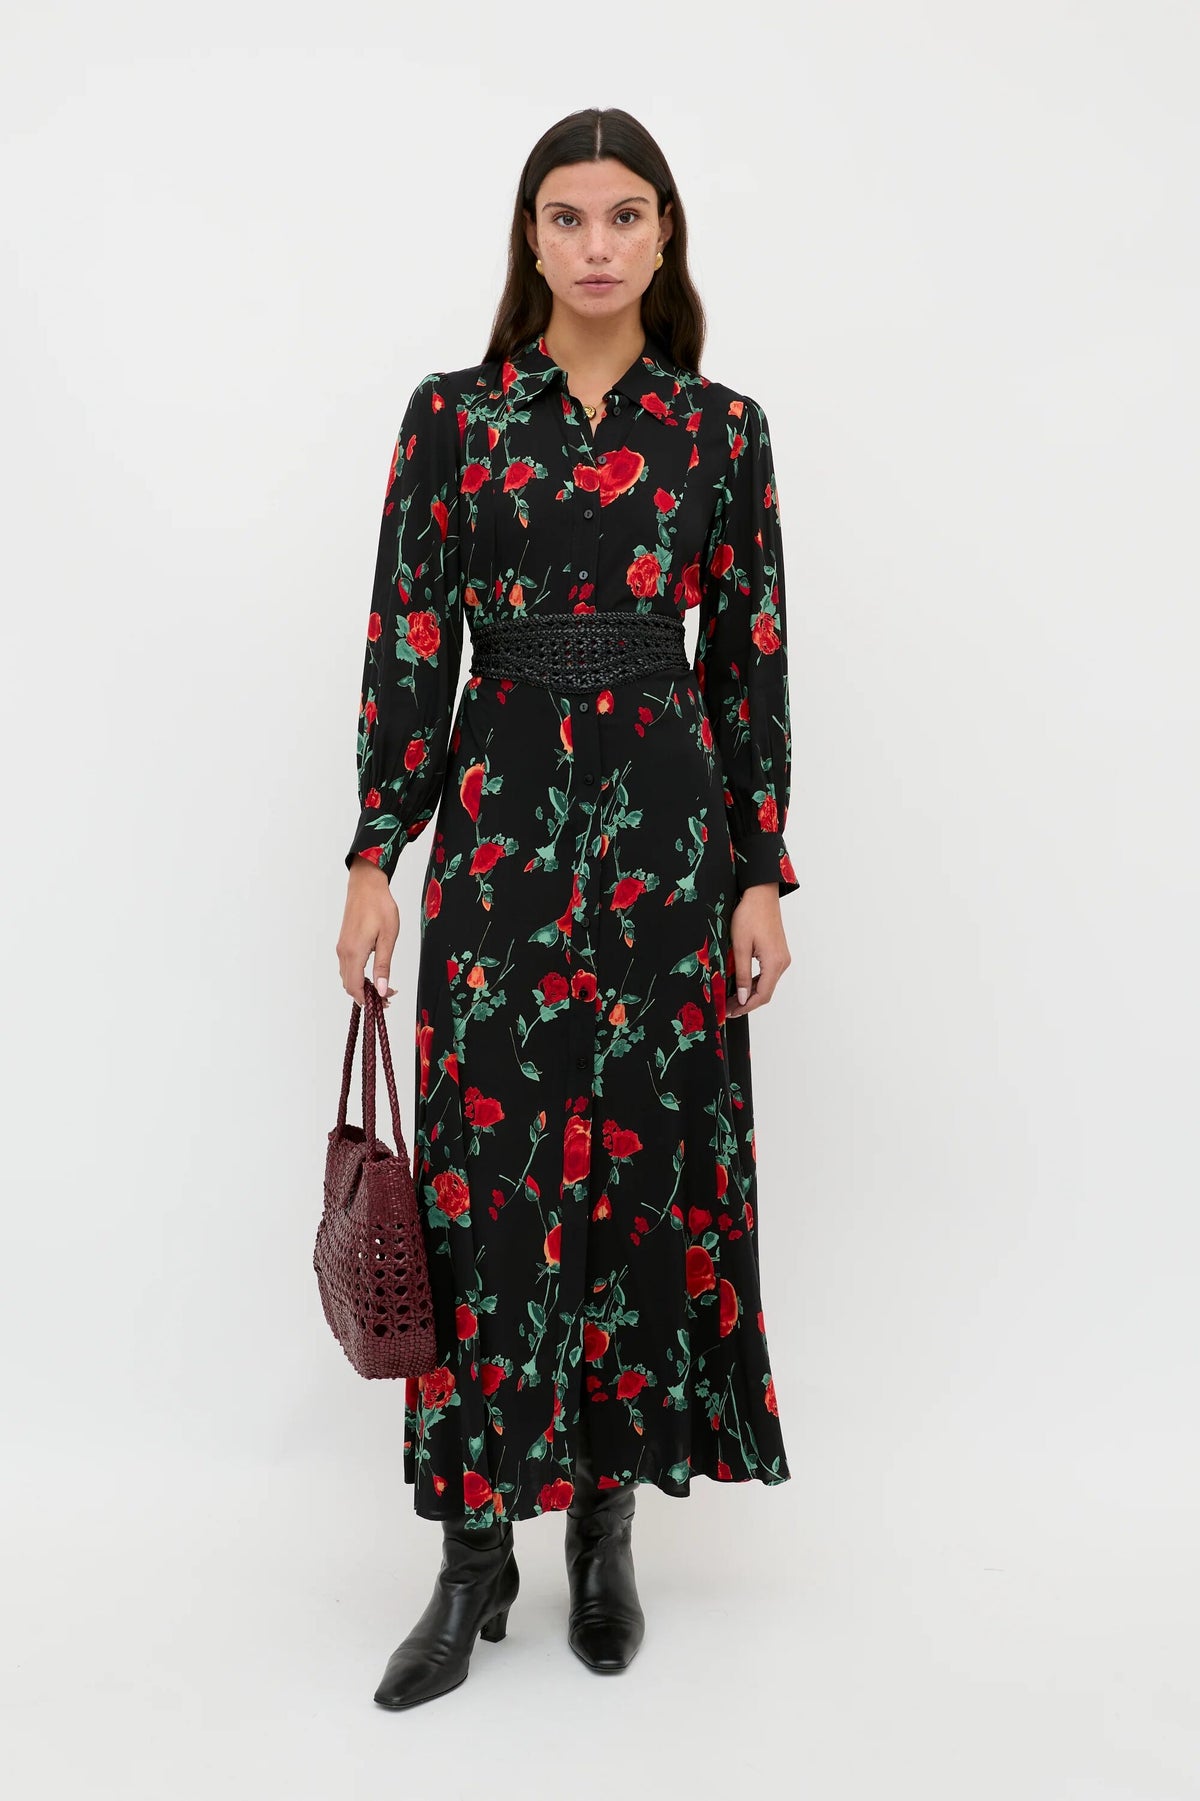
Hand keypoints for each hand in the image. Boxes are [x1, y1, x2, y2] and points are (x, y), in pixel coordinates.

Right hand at [337, 855, 399, 1007]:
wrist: (366, 885)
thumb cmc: (380, 907)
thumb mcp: (388, 937)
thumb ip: (383, 965)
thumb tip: (382, 990)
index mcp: (354, 952)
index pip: (356, 987)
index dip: (369, 1000)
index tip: (386, 1001)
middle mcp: (343, 952)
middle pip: (349, 986)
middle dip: (366, 996)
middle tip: (388, 996)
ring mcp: (341, 948)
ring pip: (347, 977)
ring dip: (362, 986)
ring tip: (383, 986)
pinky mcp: (343, 943)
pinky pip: (347, 967)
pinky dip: (357, 976)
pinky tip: (373, 973)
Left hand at [726, 883, 790, 1019]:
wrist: (761, 894)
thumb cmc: (749, 915)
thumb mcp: (740, 947)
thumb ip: (742, 974)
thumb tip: (743, 997)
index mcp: (775, 962)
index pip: (762, 995)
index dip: (746, 1007)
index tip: (730, 1012)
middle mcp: (783, 962)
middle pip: (766, 992)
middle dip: (746, 1002)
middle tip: (727, 1008)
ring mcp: (782, 957)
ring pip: (767, 984)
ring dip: (750, 993)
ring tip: (731, 998)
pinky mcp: (778, 952)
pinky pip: (767, 973)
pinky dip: (755, 982)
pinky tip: (741, 984)